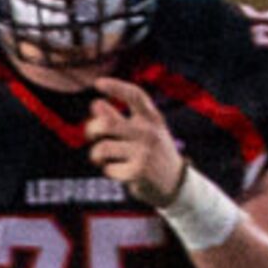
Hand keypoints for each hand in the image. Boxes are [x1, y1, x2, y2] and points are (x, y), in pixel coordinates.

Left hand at [84, 79, 184, 205]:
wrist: (175, 183)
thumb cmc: (151, 153)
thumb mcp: (141, 132)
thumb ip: (118, 119)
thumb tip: (95, 103)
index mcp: (152, 118)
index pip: (136, 96)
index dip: (116, 87)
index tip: (97, 83)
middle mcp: (150, 132)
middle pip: (107, 123)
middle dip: (92, 129)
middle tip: (92, 136)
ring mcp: (145, 151)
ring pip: (102, 148)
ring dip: (96, 154)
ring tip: (101, 158)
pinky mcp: (139, 171)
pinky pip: (108, 168)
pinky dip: (108, 171)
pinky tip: (119, 171)